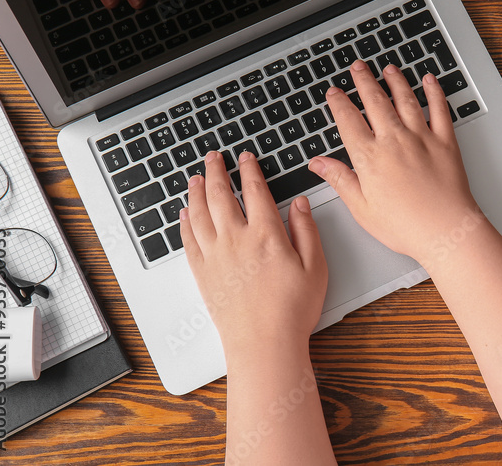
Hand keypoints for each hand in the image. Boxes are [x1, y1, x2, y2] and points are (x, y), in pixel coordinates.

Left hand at [180, 150, 327, 358]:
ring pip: (200, 213)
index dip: (250, 170)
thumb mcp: (315, 267)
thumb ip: (306, 230)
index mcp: (267, 234)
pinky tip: (186, 213)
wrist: (263, 344)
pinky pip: (189, 239)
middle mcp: (236, 240)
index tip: (246, 158)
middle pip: (221, 195)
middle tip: (214, 157)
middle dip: (217, 171)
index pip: (255, 190)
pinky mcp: (203, 274)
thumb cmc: (292, 310)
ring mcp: (215, 256)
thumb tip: (299, 204)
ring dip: (197, 191)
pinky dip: (185, 222)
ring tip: (197, 177)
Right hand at [308, 60, 484, 261]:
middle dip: (364, 80)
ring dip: (395, 80)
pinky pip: (439, 109)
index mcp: (370, 158)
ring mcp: (421, 138)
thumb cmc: (406, 226)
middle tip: (358, 67)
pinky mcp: (445, 142)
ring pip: (405, 99)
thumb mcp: (362, 208)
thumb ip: (340, 180)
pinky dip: (434, 92)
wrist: (446, 232)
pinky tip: (429, 81)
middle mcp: (394, 141)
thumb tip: (318, 164)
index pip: (348, 120)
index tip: (334, 92)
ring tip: (388, 68)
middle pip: (375, 101)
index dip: (339, 103)